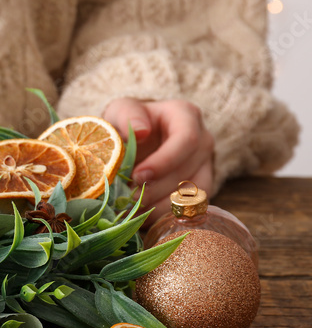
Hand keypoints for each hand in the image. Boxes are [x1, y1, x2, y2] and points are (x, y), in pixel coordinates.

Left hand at [102, 98, 214, 214]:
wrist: (134, 135)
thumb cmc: (127, 121)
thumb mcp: (122, 110)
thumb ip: (128, 115)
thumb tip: (141, 131)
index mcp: (186, 116)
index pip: (186, 140)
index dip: (164, 161)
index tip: (138, 176)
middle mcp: (203, 140)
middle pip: (189, 170)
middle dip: (157, 188)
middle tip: (129, 197)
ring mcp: (205, 165)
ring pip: (194, 193)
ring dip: (162, 206)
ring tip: (134, 210)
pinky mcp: (200, 186)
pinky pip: (190, 207)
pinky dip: (166, 215)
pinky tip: (143, 217)